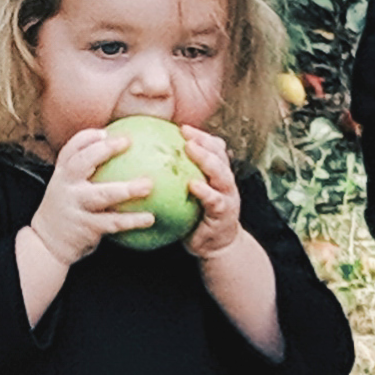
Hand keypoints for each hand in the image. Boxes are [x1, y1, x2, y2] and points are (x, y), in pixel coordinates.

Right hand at [27, 122, 154, 266]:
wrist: (46, 244)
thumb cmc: (67, 210)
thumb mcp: (68, 187)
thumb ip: (86, 173)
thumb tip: (124, 155)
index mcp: (62, 175)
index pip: (70, 150)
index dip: (87, 138)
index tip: (106, 132)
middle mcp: (67, 187)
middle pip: (81, 163)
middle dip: (104, 150)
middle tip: (127, 142)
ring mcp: (76, 207)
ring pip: (103, 195)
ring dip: (127, 189)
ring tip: (148, 185)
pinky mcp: (86, 227)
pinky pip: (114, 222)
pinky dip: (132, 220)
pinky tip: (150, 218)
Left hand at [179, 128, 246, 262]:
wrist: (217, 248)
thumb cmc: (197, 220)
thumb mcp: (189, 198)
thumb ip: (177, 182)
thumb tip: (146, 168)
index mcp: (218, 175)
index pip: (214, 149)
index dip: (201, 136)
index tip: (182, 127)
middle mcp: (226, 183)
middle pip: (219, 155)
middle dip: (204, 141)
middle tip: (185, 133)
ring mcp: (228, 197)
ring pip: (221, 173)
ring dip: (207, 160)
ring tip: (191, 149)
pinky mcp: (224, 214)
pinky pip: (215, 200)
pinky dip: (205, 192)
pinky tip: (192, 186)